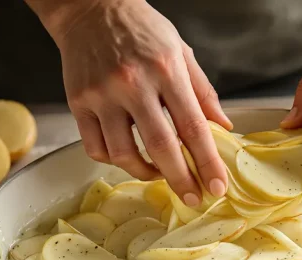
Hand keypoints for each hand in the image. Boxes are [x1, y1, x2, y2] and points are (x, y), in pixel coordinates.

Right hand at [29, 0, 230, 206]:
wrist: (91, 9)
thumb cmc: (142, 30)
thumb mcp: (181, 52)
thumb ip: (203, 92)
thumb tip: (223, 128)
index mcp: (166, 69)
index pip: (193, 126)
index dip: (207, 161)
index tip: (217, 186)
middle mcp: (133, 83)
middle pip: (161, 146)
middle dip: (181, 180)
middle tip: (194, 198)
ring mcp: (102, 95)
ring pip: (123, 154)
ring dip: (146, 173)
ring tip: (159, 174)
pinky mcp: (78, 102)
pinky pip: (96, 147)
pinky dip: (114, 160)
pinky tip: (128, 156)